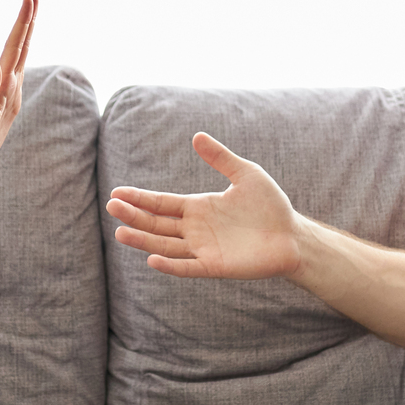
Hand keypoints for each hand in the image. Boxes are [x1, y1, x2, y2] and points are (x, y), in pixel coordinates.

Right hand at [107, 134, 301, 279]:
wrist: (292, 236)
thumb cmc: (270, 206)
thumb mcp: (246, 174)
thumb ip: (220, 158)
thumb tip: (196, 136)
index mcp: (198, 207)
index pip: (161, 203)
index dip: (139, 198)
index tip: (117, 193)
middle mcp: (195, 229)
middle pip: (156, 223)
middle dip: (134, 216)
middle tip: (111, 207)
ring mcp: (203, 248)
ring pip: (165, 245)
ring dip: (143, 240)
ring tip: (120, 232)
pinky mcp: (215, 266)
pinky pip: (187, 267)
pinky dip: (170, 265)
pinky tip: (152, 259)